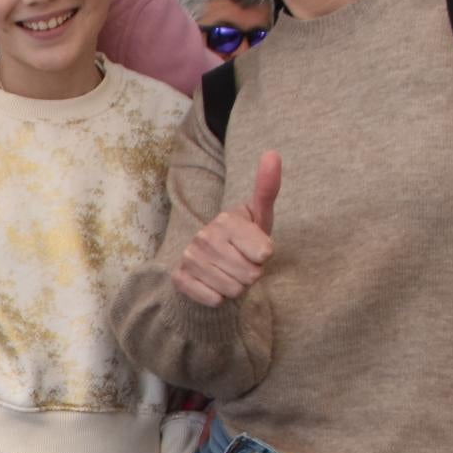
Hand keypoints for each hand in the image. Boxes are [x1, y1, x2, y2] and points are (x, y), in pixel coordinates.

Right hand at [173, 151, 279, 308]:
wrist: (207, 264)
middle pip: (250, 275)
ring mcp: (189, 257)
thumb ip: (267, 188)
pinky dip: (218, 298)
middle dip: (250, 275)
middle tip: (240, 264)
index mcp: (226, 219)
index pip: (264, 254)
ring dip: (235, 288)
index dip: (264, 258)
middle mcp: (204, 235)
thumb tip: (272, 152)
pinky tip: (213, 285)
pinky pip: (214, 299)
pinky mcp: (179, 278)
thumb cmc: (241, 240)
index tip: (253, 250)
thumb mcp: (259, 216)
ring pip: (233, 290)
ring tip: (228, 274)